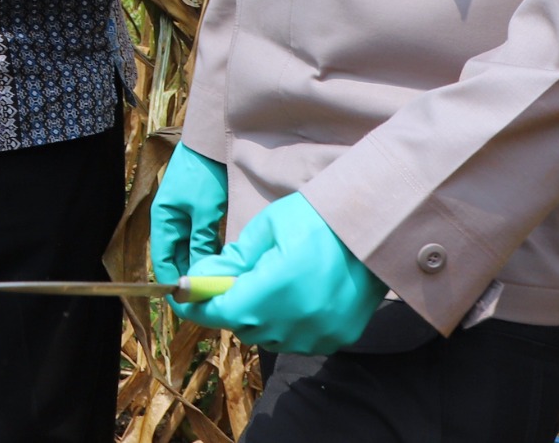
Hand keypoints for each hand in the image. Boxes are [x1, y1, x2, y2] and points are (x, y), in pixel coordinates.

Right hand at [150, 143, 230, 286]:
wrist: (212, 142)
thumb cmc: (204, 175)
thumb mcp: (204, 212)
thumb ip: (201, 243)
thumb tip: (200, 273)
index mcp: (163, 222)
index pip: (163, 263)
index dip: (172, 285)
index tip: (186, 304)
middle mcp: (170, 221)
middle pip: (176, 259)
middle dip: (189, 278)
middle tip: (206, 299)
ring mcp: (183, 216)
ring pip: (189, 250)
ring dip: (199, 266)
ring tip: (215, 285)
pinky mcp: (197, 212)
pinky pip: (198, 239)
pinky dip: (207, 252)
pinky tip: (220, 263)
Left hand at [173, 193, 383, 355]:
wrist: (374, 228)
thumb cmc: (317, 218)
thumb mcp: (267, 228)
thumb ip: (233, 259)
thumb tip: (201, 279)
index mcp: (277, 287)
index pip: (224, 310)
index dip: (200, 306)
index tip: (184, 299)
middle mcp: (298, 318)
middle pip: (245, 327)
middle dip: (231, 307)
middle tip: (230, 284)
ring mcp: (321, 333)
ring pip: (271, 338)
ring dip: (259, 319)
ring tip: (267, 287)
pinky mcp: (338, 337)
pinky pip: (298, 340)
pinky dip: (287, 325)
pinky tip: (294, 299)